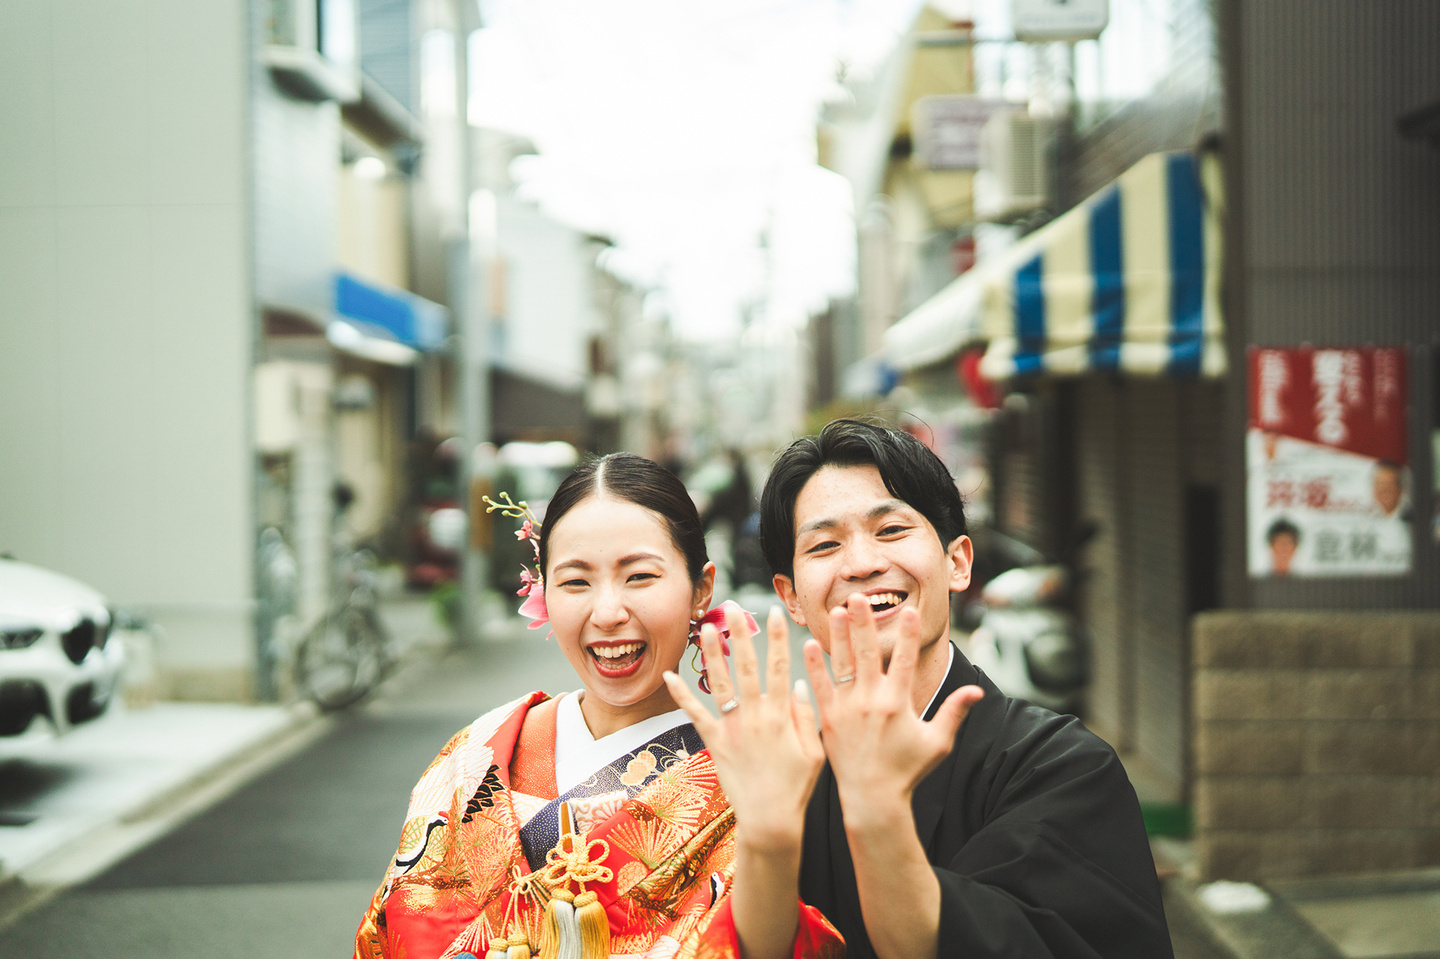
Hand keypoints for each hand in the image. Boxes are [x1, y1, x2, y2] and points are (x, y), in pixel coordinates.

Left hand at [664, 606, 824, 850]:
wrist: (770, 820)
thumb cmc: (796, 787)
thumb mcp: (814, 751)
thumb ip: (805, 715)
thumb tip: (797, 682)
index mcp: (781, 714)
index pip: (779, 666)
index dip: (777, 637)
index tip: (773, 612)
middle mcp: (755, 715)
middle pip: (747, 666)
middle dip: (741, 634)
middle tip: (734, 608)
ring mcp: (732, 728)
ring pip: (720, 683)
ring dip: (712, 654)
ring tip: (704, 628)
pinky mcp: (715, 743)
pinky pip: (695, 714)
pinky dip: (681, 695)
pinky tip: (670, 675)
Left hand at [802, 596, 983, 820]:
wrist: (873, 799)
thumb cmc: (908, 771)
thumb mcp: (937, 743)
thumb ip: (954, 713)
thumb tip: (977, 691)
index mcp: (898, 703)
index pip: (904, 659)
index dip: (908, 634)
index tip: (909, 609)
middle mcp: (871, 701)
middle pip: (869, 653)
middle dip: (865, 622)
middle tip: (860, 597)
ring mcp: (847, 709)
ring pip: (843, 663)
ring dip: (841, 635)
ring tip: (838, 610)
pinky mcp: (828, 719)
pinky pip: (820, 686)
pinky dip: (815, 665)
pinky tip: (809, 643)